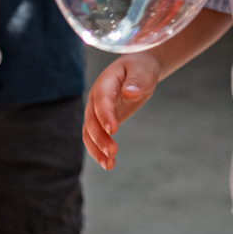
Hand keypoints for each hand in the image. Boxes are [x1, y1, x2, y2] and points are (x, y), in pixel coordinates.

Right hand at [85, 53, 163, 170]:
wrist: (137, 69)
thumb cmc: (141, 69)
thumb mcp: (143, 71)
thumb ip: (137, 81)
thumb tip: (130, 93)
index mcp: (106, 82)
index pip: (102, 98)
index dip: (105, 113)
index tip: (112, 129)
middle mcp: (96, 97)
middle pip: (92, 119)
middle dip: (99, 137)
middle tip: (113, 151)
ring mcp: (96, 110)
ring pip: (89, 132)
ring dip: (96, 149)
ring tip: (109, 164)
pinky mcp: (101, 121)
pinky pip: (95, 137)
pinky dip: (99, 151)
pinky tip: (109, 163)